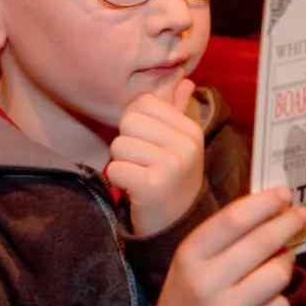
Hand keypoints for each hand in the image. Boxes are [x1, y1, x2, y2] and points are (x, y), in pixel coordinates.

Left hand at [107, 79, 202, 235]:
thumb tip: (184, 79)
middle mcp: (186, 145)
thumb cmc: (172, 178)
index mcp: (190, 129)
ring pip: (118, 145)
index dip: (135, 121)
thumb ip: (177, 109)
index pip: (143, 102)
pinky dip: (118, 181)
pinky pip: (115, 168)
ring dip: (121, 163)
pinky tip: (135, 191)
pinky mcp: (152, 186)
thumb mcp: (179, 143)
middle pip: (128, 121)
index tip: (147, 144)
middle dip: (126, 143)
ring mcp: (171, 165)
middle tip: (142, 163)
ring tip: (139, 177)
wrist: (176, 225)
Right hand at [135, 187, 305, 305]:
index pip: (234, 219)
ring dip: (285, 261)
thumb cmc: (189, 291)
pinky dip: (280, 298)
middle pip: (261, 243)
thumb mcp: (193, 258)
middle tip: (301, 214)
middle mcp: (205, 283)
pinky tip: (268, 296)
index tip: (284, 193)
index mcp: (189, 256)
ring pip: (277, 274)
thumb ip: (225, 234)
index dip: (264, 203)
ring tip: (282, 258)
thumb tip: (273, 208)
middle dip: (287, 223)